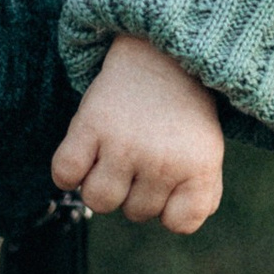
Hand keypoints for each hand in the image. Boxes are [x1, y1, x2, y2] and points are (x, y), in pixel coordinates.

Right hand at [52, 33, 226, 234]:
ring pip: (99, 201)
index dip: (171, 205)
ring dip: (102, 183)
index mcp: (200, 165)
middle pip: (136, 213)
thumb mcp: (207, 149)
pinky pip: (65, 175)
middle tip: (145, 150)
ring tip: (113, 155)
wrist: (161, 50)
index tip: (173, 176)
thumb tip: (177, 222)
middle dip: (137, 188)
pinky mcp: (90, 125)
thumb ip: (201, 194)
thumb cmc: (183, 110)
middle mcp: (164, 159)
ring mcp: (125, 144)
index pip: (180, 223)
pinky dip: (68, 172)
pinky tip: (86, 153)